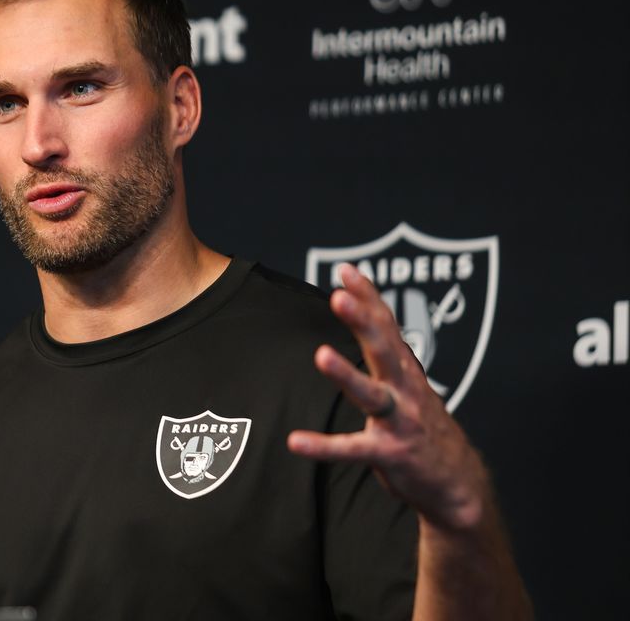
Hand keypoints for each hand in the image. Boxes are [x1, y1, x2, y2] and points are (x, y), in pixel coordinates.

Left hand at [287, 264, 489, 530]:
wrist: (458, 484)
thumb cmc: (424, 426)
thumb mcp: (410, 382)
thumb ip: (389, 351)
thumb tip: (368, 312)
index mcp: (406, 370)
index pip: (388, 326)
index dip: (369, 298)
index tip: (347, 270)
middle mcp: (406, 390)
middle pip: (384, 349)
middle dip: (362, 322)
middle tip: (338, 297)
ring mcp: (399, 421)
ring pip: (371, 394)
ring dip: (346, 374)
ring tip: (321, 354)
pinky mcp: (390, 453)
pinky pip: (352, 449)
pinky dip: (323, 446)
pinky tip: (296, 441)